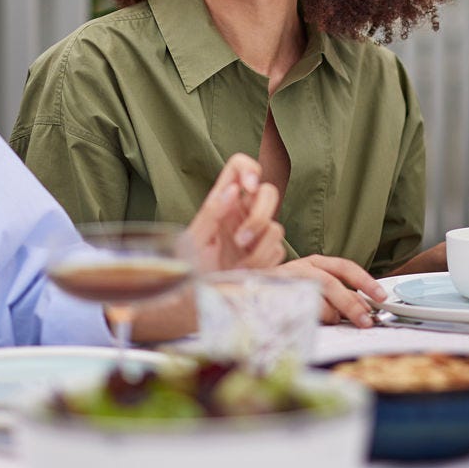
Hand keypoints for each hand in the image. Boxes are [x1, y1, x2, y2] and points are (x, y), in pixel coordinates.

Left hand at [183, 153, 284, 271]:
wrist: (200, 300)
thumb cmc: (190, 268)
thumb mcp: (194, 239)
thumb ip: (211, 213)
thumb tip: (233, 190)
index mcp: (222, 201)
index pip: (240, 167)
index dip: (249, 169)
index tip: (248, 187)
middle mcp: (242, 213)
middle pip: (269, 192)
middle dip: (259, 216)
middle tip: (240, 239)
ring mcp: (257, 234)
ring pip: (276, 227)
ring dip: (258, 249)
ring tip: (238, 267)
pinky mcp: (267, 254)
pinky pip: (278, 251)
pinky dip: (263, 264)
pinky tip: (246, 273)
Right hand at [279, 255, 384, 326]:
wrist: (250, 288)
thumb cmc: (287, 290)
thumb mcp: (316, 287)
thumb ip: (338, 295)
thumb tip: (364, 309)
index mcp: (317, 263)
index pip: (346, 267)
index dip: (365, 281)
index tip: (381, 296)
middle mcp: (302, 267)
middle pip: (332, 283)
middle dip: (351, 304)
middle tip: (364, 321)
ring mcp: (286, 279)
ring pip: (314, 294)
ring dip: (329, 312)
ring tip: (333, 321)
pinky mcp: (273, 293)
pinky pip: (296, 305)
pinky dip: (308, 316)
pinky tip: (312, 321)